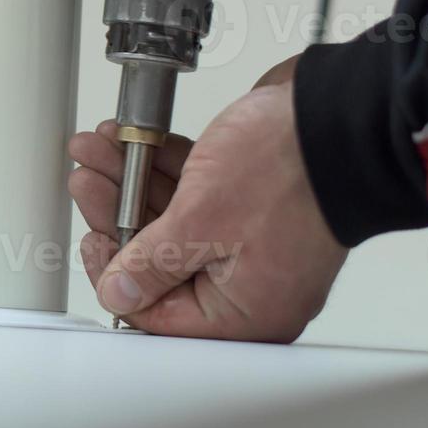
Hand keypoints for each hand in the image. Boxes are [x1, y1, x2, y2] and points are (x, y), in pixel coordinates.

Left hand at [68, 58, 347, 340]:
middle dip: (117, 212)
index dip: (116, 274)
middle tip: (88, 181)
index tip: (93, 239)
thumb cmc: (291, 173)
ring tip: (99, 151)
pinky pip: (197, 194)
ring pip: (173, 220)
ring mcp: (251, 241)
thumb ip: (152, 263)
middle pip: (161, 260)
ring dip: (131, 182)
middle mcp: (250, 285)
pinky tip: (134, 143)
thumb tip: (118, 290)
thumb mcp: (201, 221)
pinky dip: (163, 168)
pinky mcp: (251, 202)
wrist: (340, 113)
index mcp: (246, 313)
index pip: (158, 313)